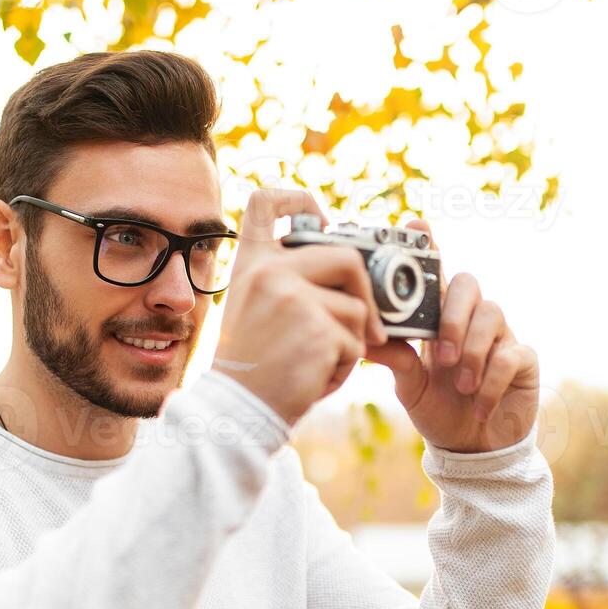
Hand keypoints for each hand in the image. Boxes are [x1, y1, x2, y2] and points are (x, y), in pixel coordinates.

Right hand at [211, 189, 387, 428]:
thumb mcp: (254, 309)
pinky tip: (314, 379)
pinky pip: (357, 343)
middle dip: (366, 294)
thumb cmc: (252, 367)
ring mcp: (294, 297)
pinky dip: (345, 367)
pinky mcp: (318, 328)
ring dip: (351, 343)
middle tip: (371, 328)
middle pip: (347, 256)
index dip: (299, 198)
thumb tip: (348, 267)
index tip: (322, 219)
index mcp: (251, 263)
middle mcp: (269, 271)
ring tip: (317, 364)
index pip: (265, 200)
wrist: (237, 410)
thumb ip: (286, 282)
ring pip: (356, 308)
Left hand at [361, 217, 539, 453]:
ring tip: (460, 384)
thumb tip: (366, 336)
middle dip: (453, 316)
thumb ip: (395, 360)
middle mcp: (471, 319)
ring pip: (492, 315)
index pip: (435, 275)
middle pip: (467, 284)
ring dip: (472, 351)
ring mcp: (500, 336)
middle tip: (442, 355)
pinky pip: (512, 354)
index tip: (418, 225)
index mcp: (439, 319)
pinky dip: (491, 380)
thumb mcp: (409, 386)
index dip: (429, 246)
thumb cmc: (438, 410)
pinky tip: (477, 404)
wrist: (471, 449)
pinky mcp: (524, 359)